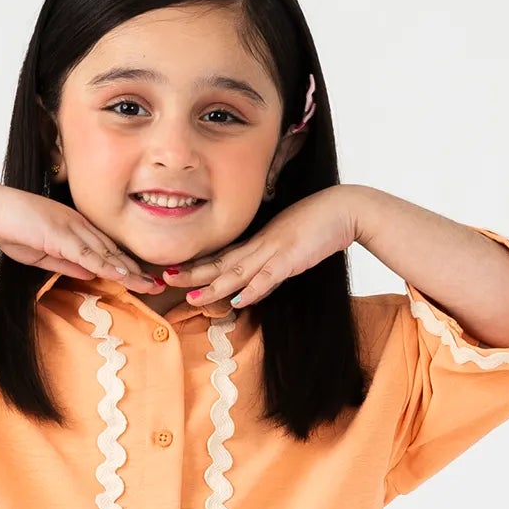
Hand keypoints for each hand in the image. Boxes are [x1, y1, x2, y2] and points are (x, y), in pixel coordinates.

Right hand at [0, 185, 157, 288]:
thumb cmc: (11, 226)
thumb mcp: (42, 252)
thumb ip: (65, 262)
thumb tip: (88, 273)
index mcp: (75, 228)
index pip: (105, 249)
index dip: (125, 265)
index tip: (142, 278)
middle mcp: (79, 225)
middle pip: (113, 251)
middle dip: (136, 269)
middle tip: (157, 284)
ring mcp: (71, 228)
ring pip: (106, 253)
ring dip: (128, 270)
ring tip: (148, 284)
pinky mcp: (61, 234)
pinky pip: (88, 254)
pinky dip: (107, 266)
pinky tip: (122, 275)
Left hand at [167, 187, 366, 308]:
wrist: (343, 208)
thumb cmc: (318, 225)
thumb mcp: (288, 247)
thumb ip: (269, 267)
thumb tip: (253, 288)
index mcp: (257, 244)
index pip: (221, 257)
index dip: (197, 266)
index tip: (174, 272)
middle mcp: (260, 247)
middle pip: (220, 263)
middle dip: (192, 274)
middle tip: (165, 279)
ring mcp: (274, 251)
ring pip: (238, 271)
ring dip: (214, 286)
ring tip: (192, 298)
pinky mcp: (292, 257)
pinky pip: (270, 276)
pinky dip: (254, 289)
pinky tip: (239, 300)